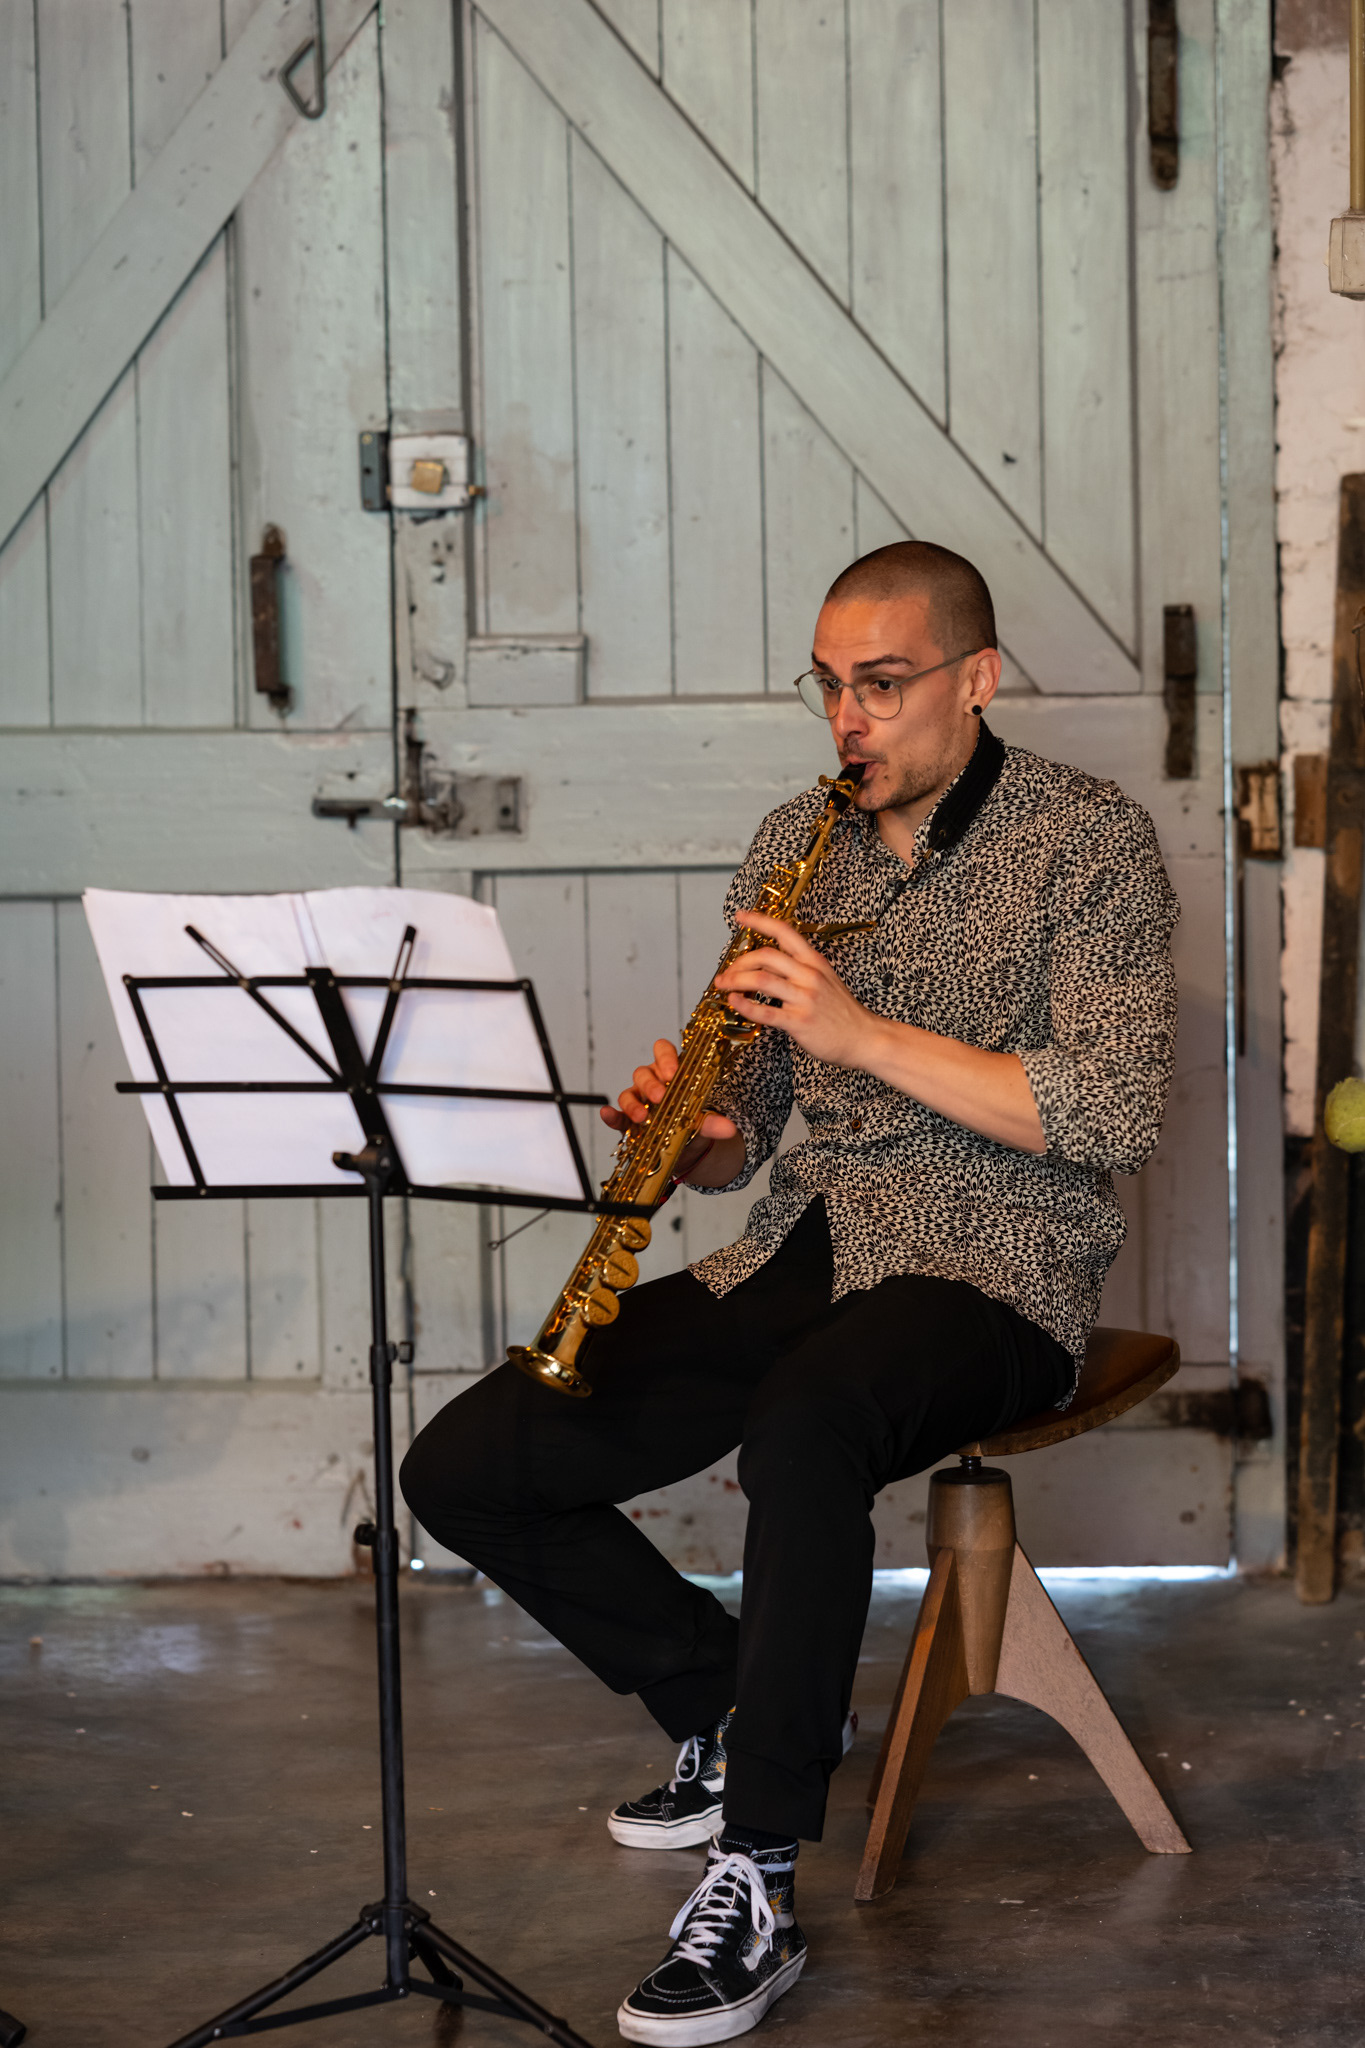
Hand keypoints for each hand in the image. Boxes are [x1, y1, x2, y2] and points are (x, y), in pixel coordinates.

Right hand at [600, 1039, 739, 1181]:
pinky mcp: (626, 1122)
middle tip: (661, 1096)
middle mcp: (651, 1082)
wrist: (685, 1150)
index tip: (673, 1071)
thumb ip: (712, 1123)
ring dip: (633, 1103)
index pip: (662, 1051)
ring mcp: (637, 1101)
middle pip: (643, 1072)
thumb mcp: (703, 1122)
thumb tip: (730, 1129)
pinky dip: (610, 1115)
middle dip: (651, 1084)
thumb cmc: (691, 1122)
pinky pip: (616, 1116)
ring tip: (642, 1116)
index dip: (665, 1057)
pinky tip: (607, 1114)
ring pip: (628, 1093)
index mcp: (670, 1072)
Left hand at [712, 913, 881, 1068]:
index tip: (741, 916)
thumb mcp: (826, 980)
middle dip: (739, 962)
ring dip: (736, 981)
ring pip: (761, 980)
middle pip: (766, 956)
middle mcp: (809, 975)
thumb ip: (800, 970)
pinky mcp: (799, 1021)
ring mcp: (804, 998)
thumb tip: (768, 966)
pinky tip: (734, 1001)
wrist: (865, 1037)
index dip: (759, 921)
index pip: (784, 932)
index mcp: (814, 962)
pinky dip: (744, 1005)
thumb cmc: (843, 1012)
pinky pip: (765, 1012)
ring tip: (723, 985)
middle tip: (727, 972)